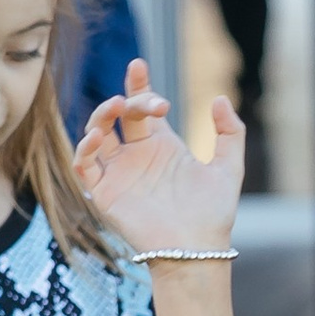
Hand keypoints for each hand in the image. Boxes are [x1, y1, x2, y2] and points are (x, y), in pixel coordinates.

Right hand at [73, 57, 242, 252]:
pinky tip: (97, 137)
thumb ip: (230, 132)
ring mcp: (119, 174)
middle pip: (120, 115)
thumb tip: (220, 98)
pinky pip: (84, 166)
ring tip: (116, 107)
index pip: (142, 109)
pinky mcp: (104, 194)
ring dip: (101, 116)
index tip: (139, 65)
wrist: (196, 250)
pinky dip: (84, 149)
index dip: (139, 84)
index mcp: (162, 147)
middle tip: (153, 103)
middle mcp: (137, 156)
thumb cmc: (213, 215)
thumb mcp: (229, 168)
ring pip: (96, 134)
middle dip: (130, 99)